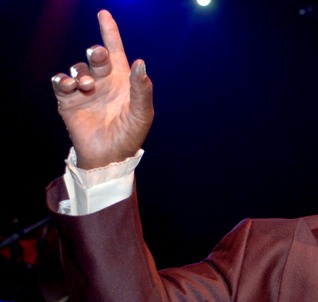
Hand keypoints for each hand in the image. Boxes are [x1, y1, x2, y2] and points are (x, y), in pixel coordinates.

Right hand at [50, 10, 152, 168]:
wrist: (110, 156)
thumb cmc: (130, 134)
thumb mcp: (142, 112)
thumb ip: (142, 88)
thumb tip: (141, 63)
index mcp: (122, 80)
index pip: (116, 50)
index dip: (110, 32)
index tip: (104, 14)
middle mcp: (102, 81)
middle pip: (96, 57)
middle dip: (96, 52)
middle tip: (99, 54)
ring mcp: (85, 90)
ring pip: (78, 68)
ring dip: (82, 72)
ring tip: (88, 85)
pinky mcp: (68, 101)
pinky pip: (61, 83)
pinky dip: (64, 81)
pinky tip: (71, 86)